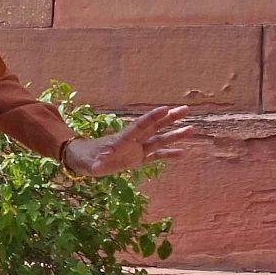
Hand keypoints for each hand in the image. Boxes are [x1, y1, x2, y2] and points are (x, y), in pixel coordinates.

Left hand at [62, 104, 196, 177]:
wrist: (84, 159)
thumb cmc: (85, 158)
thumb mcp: (89, 162)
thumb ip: (96, 163)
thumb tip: (97, 166)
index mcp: (122, 139)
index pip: (140, 127)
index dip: (152, 118)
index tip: (165, 108)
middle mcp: (133, 142)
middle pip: (154, 128)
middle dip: (169, 119)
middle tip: (185, 109)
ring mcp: (136, 150)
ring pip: (159, 140)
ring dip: (174, 135)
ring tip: (191, 128)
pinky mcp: (137, 159)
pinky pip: (156, 156)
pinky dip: (168, 155)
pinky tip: (183, 153)